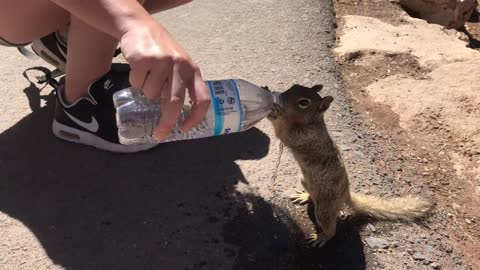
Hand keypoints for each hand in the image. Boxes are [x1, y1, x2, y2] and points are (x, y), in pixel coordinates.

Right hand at [119, 20, 209, 140]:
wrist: (140, 27)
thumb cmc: (161, 53)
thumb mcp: (177, 67)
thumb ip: (180, 87)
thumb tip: (174, 118)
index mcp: (192, 70)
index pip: (202, 98)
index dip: (196, 117)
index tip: (185, 129)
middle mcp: (180, 65)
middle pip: (175, 102)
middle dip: (167, 122)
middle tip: (159, 134)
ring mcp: (162, 62)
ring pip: (152, 94)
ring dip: (146, 92)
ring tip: (148, 76)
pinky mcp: (144, 59)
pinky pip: (137, 84)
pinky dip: (135, 82)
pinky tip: (138, 69)